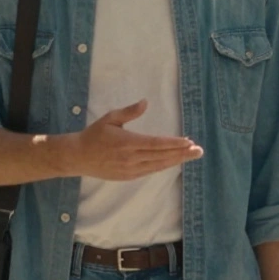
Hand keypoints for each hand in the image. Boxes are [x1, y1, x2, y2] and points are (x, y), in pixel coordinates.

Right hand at [58, 100, 201, 179]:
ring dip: (176, 161)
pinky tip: (173, 161)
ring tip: (191, 156)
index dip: (174, 144)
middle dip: (182, 153)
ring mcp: (130, 170)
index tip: (189, 142)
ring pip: (158, 166)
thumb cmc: (95, 134)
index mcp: (127, 142)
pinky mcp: (128, 177)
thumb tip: (146, 102)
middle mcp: (131, 158)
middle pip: (162, 156)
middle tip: (199, 151)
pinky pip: (150, 171)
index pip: (156, 144)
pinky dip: (163, 166)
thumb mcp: (110, 118)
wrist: (78, 157)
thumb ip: (129, 111)